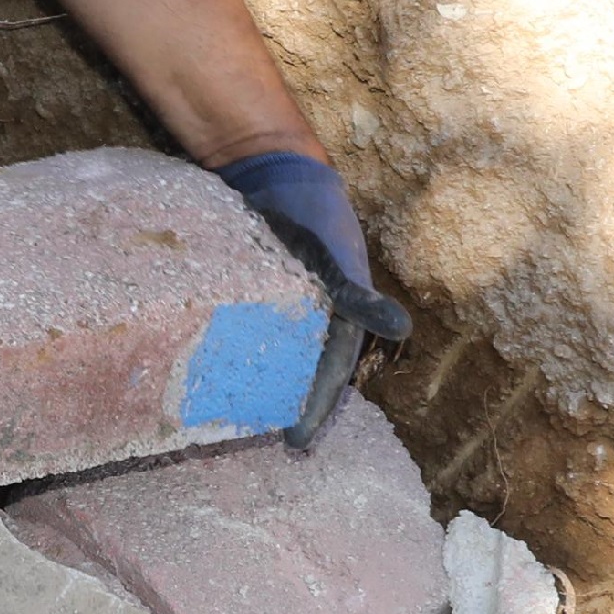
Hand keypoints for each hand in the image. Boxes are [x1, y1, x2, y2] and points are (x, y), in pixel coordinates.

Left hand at [214, 151, 408, 451]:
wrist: (274, 171)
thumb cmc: (313, 214)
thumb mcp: (335, 256)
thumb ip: (358, 296)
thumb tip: (400, 330)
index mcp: (340, 317)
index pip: (329, 375)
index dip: (316, 410)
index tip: (296, 443)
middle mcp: (315, 316)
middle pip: (302, 371)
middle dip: (286, 403)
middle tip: (258, 438)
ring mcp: (285, 304)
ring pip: (277, 353)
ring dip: (263, 381)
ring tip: (234, 414)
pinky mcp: (254, 290)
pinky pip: (248, 330)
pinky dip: (238, 351)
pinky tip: (213, 368)